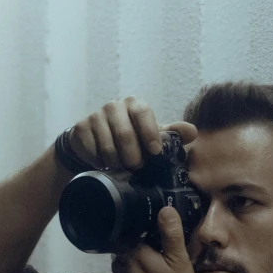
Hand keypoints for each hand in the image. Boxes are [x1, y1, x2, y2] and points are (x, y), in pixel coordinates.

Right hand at [69, 95, 197, 169]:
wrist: (95, 142)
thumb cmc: (130, 138)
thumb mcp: (152, 136)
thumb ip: (172, 134)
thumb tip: (192, 132)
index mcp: (134, 105)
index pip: (143, 113)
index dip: (149, 133)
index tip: (155, 152)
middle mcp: (114, 106)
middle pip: (125, 134)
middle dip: (133, 156)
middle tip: (136, 167)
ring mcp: (95, 116)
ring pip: (107, 146)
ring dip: (116, 162)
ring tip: (121, 167)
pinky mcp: (80, 129)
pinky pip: (92, 151)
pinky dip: (100, 162)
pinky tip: (104, 164)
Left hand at [107, 206, 196, 272]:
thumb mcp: (179, 261)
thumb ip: (171, 233)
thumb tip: (165, 209)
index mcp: (133, 251)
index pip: (132, 235)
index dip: (145, 240)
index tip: (156, 248)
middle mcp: (118, 265)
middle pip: (126, 252)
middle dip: (138, 255)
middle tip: (157, 265)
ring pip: (121, 269)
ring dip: (132, 271)